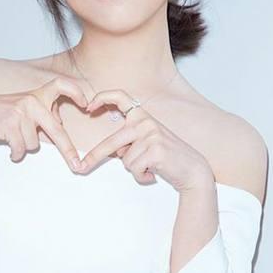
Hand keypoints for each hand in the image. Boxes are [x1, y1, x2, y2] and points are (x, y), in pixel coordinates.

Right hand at [0, 76, 88, 172]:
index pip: (61, 84)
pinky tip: (6, 143)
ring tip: (12, 135)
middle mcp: (32, 101)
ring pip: (34, 144)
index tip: (86, 104)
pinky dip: (14, 152)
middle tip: (77, 165)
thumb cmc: (1, 112)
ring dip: (24, 145)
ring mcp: (21, 112)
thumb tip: (60, 121)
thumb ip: (43, 112)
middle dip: (68, 150)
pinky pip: (21, 149)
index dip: (76, 92)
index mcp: (37, 94)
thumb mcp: (24, 106)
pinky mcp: (10, 124)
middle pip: (56, 130)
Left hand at [79, 88, 213, 192]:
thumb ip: (130, 140)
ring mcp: (151, 135)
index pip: (121, 96)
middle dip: (95, 157)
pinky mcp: (155, 150)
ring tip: (151, 167)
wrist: (193, 170)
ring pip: (125, 160)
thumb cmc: (168, 157)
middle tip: (80, 167)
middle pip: (112, 142)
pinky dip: (142, 175)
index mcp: (143, 116)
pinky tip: (155, 172)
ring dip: (135, 169)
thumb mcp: (148, 141)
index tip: (88, 107)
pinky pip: (134, 168)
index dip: (103, 97)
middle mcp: (146, 122)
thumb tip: (112, 150)